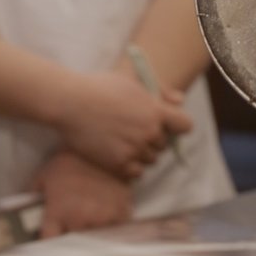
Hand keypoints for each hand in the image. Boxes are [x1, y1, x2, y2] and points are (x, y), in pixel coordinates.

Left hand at [34, 149, 133, 237]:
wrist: (100, 143)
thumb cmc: (69, 160)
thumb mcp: (44, 175)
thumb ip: (33, 196)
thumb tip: (23, 211)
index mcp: (58, 212)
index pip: (49, 242)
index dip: (47, 242)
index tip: (50, 237)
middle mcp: (80, 219)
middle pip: (74, 243)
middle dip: (70, 236)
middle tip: (71, 225)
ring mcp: (103, 217)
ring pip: (96, 238)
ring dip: (92, 231)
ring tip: (90, 218)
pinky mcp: (121, 211)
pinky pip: (117, 228)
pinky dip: (112, 224)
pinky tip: (106, 212)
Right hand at [53, 68, 190, 179]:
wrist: (70, 103)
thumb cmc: (99, 88)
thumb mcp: (132, 82)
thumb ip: (160, 92)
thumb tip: (180, 100)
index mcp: (156, 111)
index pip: (185, 126)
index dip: (176, 126)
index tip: (165, 125)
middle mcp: (149, 132)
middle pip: (164, 145)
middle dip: (152, 139)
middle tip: (132, 132)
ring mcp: (135, 150)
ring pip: (151, 160)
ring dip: (141, 154)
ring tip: (123, 142)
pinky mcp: (119, 164)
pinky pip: (136, 173)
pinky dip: (130, 167)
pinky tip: (118, 155)